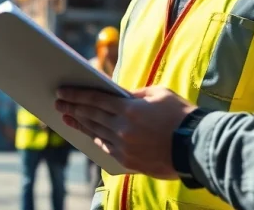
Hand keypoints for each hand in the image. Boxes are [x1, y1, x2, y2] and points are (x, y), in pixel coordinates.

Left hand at [55, 85, 195, 179]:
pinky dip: (97, 139)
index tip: (62, 91)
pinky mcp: (128, 162)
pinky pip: (107, 148)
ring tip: (67, 117)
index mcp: (128, 108)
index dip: (76, 94)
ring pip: (95, 133)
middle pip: (90, 116)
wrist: (196, 146)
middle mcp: (122, 128)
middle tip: (58, 103)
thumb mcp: (158, 94)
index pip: (95, 99)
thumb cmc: (180, 115)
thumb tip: (119, 94)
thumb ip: (135, 94)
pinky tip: (89, 134)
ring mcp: (124, 147)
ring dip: (79, 124)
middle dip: (72, 108)